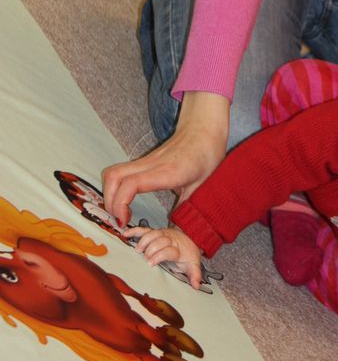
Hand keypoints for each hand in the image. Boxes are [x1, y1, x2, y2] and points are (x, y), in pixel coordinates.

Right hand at [102, 91, 229, 225]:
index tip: (124, 221)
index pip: (131, 184)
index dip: (120, 204)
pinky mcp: (144, 160)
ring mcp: (145, 160)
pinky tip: (126, 202)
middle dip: (109, 202)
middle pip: (113, 177)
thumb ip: (188, 209)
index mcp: (167, 172)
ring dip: (110, 194)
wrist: (203, 129)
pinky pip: (121, 172)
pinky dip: (116, 188)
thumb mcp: (202, 187)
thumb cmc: (206, 155)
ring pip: (113, 173)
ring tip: (121, 213)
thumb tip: (179, 231)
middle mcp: (151, 164)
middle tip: (119, 220)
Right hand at [124, 225, 202, 288]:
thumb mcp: (193, 265)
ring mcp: (162, 234)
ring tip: (137, 250)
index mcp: (178, 249)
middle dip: (151, 249)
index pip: (169, 250)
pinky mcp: (155, 232)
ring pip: (152, 233)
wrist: (190, 239)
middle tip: (144, 259)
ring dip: (144, 240)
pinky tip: (125, 234)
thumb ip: (194, 275)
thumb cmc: (188, 254)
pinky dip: (134, 231)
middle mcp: (170, 239)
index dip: (159, 255)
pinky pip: (144, 230)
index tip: (150, 263)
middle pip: (160, 240)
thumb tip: (196, 286)